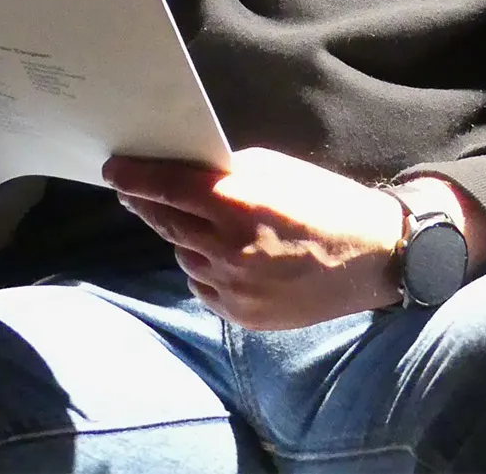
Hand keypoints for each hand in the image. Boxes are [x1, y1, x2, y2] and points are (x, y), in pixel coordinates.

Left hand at [104, 147, 405, 329]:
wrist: (372, 258)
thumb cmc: (325, 202)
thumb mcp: (276, 170)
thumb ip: (226, 173)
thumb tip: (183, 172)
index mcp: (237, 202)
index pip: (167, 186)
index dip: (135, 177)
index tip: (113, 170)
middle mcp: (228, 248)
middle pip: (166, 222)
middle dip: (148, 204)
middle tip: (134, 192)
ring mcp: (233, 287)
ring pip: (183, 255)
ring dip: (186, 238)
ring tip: (209, 226)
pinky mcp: (242, 315)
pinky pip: (203, 285)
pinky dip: (206, 268)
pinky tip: (227, 256)